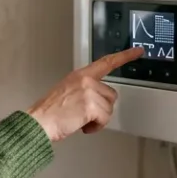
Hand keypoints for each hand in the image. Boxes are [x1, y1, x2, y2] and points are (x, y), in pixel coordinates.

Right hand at [26, 47, 143, 141]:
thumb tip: (97, 101)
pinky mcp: (91, 105)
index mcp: (79, 75)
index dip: (124, 56)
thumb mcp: (67, 92)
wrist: (39, 122)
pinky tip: (83, 126)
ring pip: (109, 108)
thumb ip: (84, 90)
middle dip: (101, 108)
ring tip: (80, 120)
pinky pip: (104, 119)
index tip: (137, 51)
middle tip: (84, 114)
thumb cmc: (50, 113)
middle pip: (111, 95)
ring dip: (97, 119)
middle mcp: (86, 80)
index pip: (106, 62)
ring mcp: (89, 91)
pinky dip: (95, 127)